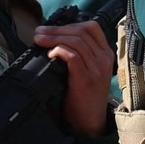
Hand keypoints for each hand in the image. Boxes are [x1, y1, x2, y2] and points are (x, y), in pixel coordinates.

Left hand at [36, 19, 115, 136]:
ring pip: (76, 42)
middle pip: (81, 32)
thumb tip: (53, 38)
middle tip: (39, 32)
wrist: (89, 120)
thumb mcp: (87, 70)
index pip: (92, 27)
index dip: (70, 24)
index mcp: (105, 54)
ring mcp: (97, 68)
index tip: (53, 29)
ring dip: (53, 38)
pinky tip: (50, 54)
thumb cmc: (83, 95)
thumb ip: (79, 54)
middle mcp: (104, 59)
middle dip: (56, 29)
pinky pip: (73, 56)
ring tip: (39, 40)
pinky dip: (60, 51)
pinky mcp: (86, 79)